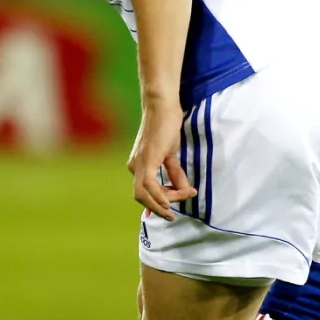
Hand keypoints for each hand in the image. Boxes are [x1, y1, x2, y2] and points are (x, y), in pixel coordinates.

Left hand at [127, 98, 195, 220]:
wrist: (163, 107)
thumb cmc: (167, 126)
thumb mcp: (172, 155)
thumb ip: (175, 174)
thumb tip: (185, 191)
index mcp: (138, 166)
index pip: (145, 192)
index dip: (158, 203)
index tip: (175, 205)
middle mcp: (134, 166)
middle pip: (142, 197)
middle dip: (159, 208)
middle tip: (174, 212)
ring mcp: (138, 164)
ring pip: (145, 195)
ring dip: (163, 202)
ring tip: (182, 200)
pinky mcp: (147, 160)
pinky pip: (149, 185)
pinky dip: (160, 196)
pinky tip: (171, 201)